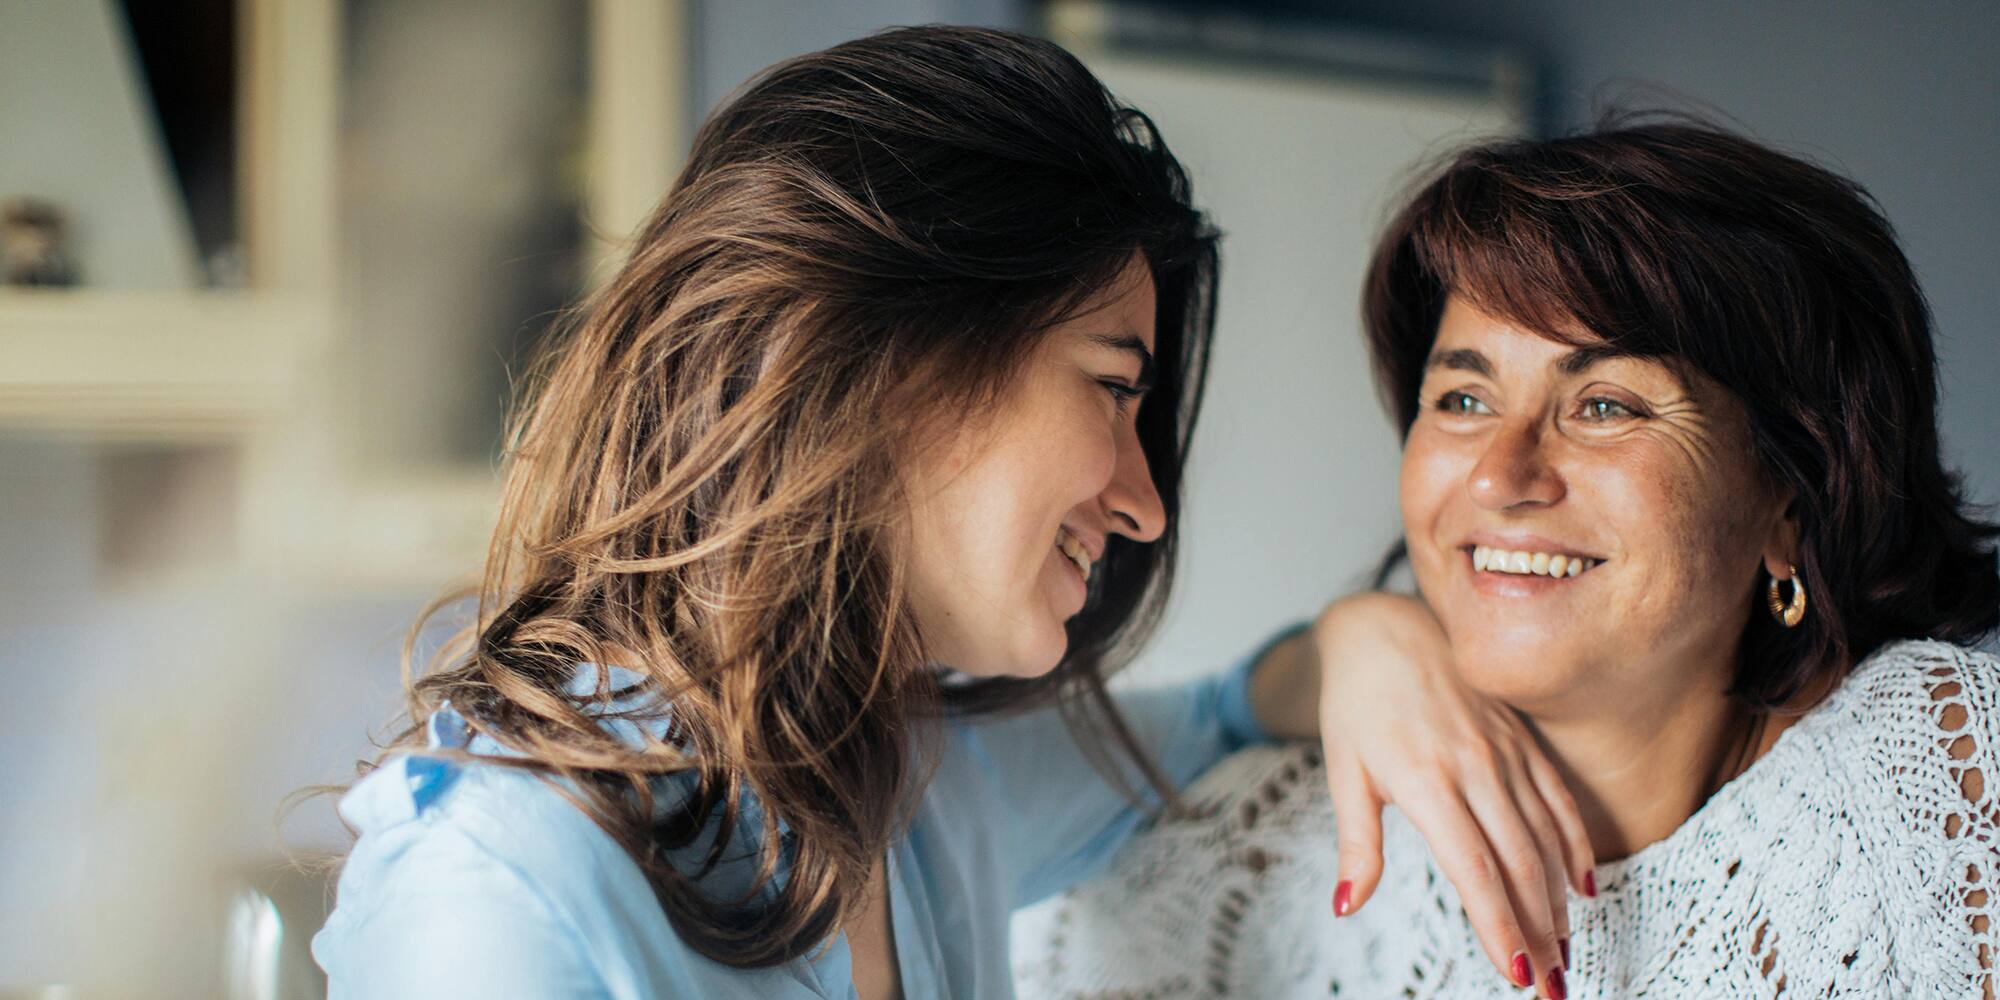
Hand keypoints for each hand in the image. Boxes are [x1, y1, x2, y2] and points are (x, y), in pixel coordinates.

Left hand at [1314, 592, 1593, 997]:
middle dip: (1539, 932)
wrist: (1385, 630)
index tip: (1514, 972)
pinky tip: (1583, 888)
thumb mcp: (1344, 772)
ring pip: (1545, 838)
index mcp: (1427, 780)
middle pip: (1520, 863)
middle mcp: (1476, 767)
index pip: (1474, 868)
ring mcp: (1506, 752)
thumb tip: (1347, 906)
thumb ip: (1356, 843)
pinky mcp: (1522, 740)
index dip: (1498, 923)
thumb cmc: (1356, 705)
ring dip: (1559, 902)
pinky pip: (1559, 800)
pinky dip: (1575, 846)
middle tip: (1550, 987)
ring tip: (1565, 954)